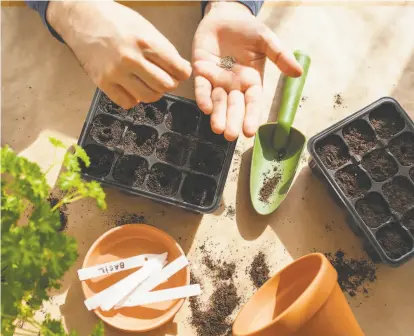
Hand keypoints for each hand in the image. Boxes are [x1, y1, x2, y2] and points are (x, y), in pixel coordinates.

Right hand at [47, 1, 191, 108]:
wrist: (82, 17)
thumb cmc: (116, 20)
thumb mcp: (145, 27)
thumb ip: (164, 49)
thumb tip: (183, 69)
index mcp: (145, 42)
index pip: (178, 69)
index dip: (183, 73)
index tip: (181, 72)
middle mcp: (131, 58)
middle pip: (165, 85)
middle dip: (170, 83)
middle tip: (165, 77)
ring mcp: (116, 72)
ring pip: (149, 97)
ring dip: (154, 92)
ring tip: (149, 83)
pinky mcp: (103, 82)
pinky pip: (128, 102)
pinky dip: (134, 98)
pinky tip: (132, 87)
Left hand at [192, 2, 301, 140]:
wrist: (224, 15)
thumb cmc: (247, 29)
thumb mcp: (266, 40)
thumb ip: (280, 55)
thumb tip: (298, 72)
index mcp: (252, 81)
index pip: (252, 103)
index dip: (251, 117)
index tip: (250, 132)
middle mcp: (234, 85)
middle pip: (234, 107)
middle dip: (232, 121)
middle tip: (230, 136)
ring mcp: (217, 80)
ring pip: (218, 101)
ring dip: (217, 115)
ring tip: (217, 129)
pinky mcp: (201, 73)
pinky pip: (202, 88)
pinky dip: (203, 97)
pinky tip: (205, 108)